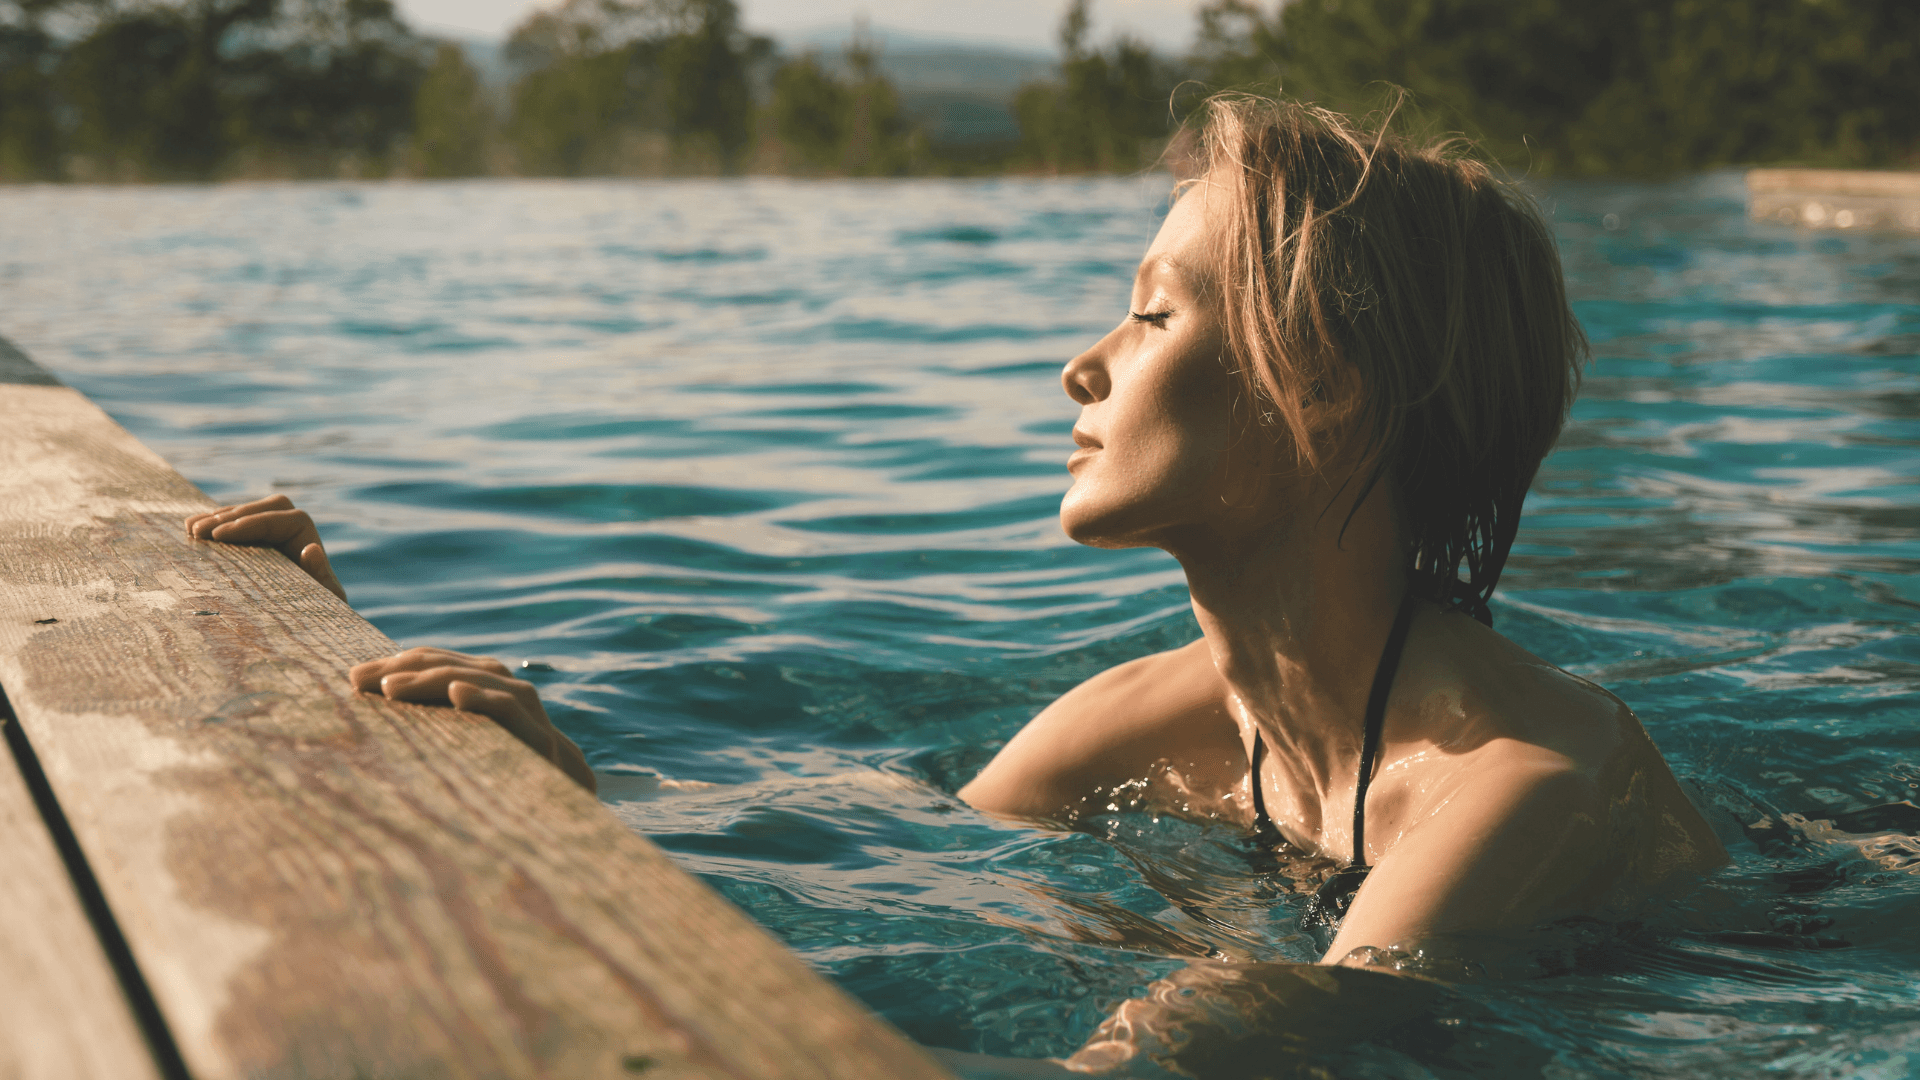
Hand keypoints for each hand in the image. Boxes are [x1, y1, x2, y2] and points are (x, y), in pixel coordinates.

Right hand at [186, 494, 345, 601]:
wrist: (310, 628)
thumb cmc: (319, 617)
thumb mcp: (322, 602)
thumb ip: (319, 577)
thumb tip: (311, 548)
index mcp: (312, 543)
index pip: (287, 519)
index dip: (252, 523)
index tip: (220, 535)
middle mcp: (295, 533)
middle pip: (264, 509)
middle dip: (229, 517)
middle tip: (198, 533)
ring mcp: (273, 536)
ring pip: (246, 514)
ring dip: (216, 518)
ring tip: (190, 530)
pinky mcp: (255, 543)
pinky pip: (234, 524)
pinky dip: (214, 525)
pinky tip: (190, 530)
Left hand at [349, 647, 595, 793]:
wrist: (555, 808)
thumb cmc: (495, 782)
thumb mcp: (456, 747)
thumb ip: (430, 726)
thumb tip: (371, 717)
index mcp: (482, 686)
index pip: (435, 660)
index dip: (394, 664)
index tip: (354, 679)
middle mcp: (504, 688)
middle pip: (449, 664)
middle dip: (401, 669)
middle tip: (360, 681)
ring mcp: (525, 707)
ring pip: (474, 677)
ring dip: (430, 679)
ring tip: (391, 688)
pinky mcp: (540, 734)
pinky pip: (507, 707)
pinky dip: (481, 698)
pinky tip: (456, 695)